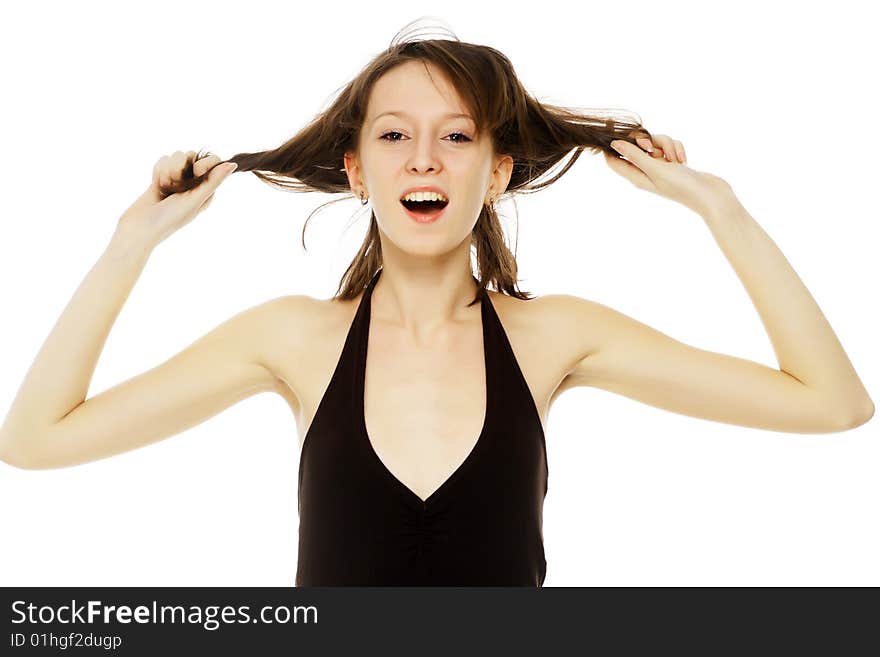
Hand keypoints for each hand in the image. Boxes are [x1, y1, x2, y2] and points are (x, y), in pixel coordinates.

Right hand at [116, 150, 236, 246]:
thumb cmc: (171, 218)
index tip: (196, 171)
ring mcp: (178, 179)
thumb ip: (214, 181)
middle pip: (192, 155)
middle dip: (180, 168)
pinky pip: (162, 160)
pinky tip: (156, 186)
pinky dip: (158, 172)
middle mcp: (194, 183)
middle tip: (175, 186)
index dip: (204, 162)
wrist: (139, 227)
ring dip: (168, 171)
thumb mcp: (195, 200)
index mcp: (207, 189)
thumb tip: (233, 164)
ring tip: (165, 188)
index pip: (213, 161)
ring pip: (176, 156)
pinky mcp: (162, 176)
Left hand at [604, 134, 733, 216]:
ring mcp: (660, 167)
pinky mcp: (672, 162)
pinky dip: (676, 149)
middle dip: (647, 141)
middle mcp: (645, 171)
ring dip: (666, 145)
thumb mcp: (654, 168)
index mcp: (636, 176)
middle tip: (653, 149)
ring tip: (675, 159)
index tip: (623, 137)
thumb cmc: (680, 186)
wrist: (709, 195)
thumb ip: (635, 155)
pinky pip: (669, 146)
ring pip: (655, 143)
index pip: (614, 161)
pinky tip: (683, 160)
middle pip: (636, 146)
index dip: (615, 147)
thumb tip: (614, 144)